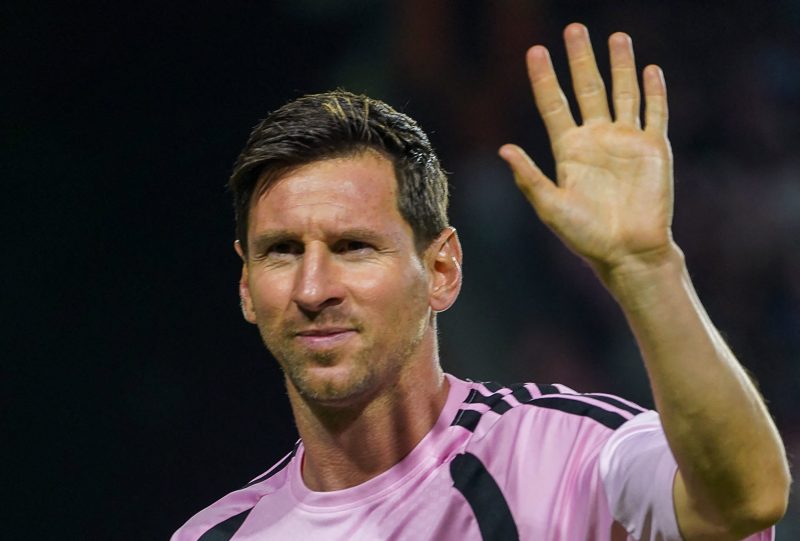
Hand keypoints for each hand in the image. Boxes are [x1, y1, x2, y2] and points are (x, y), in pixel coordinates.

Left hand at [500, 23, 673, 277]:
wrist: (628, 251)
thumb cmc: (585, 236)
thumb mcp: (551, 206)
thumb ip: (529, 177)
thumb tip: (503, 148)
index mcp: (569, 150)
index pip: (553, 104)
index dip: (544, 78)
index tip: (535, 50)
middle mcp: (596, 140)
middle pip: (587, 89)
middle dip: (581, 59)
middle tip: (575, 28)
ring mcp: (626, 141)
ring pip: (622, 93)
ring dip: (620, 65)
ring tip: (616, 37)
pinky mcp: (654, 149)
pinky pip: (655, 113)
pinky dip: (654, 91)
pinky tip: (649, 69)